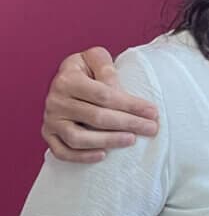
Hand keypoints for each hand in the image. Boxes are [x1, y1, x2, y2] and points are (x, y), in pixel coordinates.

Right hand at [41, 48, 158, 162]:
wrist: (66, 78)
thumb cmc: (87, 69)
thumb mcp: (95, 58)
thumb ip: (106, 67)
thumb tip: (117, 89)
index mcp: (67, 79)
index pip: (104, 96)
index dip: (130, 105)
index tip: (152, 112)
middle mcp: (56, 100)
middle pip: (96, 117)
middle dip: (128, 123)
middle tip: (151, 129)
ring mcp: (51, 119)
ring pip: (78, 138)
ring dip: (108, 141)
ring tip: (132, 140)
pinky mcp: (48, 134)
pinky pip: (62, 152)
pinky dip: (81, 157)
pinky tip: (104, 155)